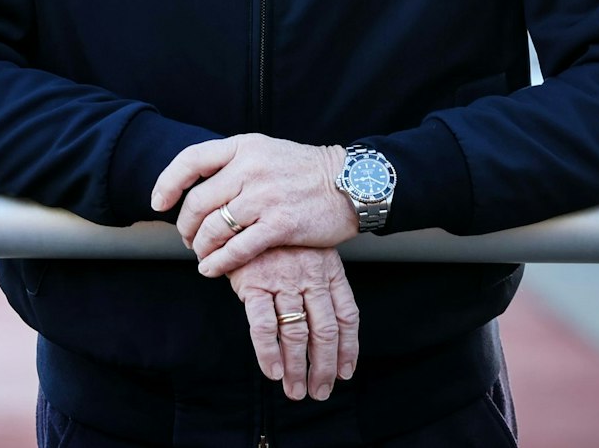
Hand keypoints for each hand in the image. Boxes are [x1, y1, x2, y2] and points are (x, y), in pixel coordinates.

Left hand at [151, 133, 357, 276]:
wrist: (350, 183)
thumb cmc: (306, 171)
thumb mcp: (267, 151)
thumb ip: (235, 164)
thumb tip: (198, 187)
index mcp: (245, 146)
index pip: (191, 160)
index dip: (168, 183)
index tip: (159, 203)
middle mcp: (251, 168)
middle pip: (198, 201)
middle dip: (185, 226)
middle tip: (188, 239)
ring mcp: (266, 196)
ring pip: (214, 227)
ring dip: (201, 247)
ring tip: (201, 255)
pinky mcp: (281, 225)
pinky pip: (237, 249)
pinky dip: (218, 262)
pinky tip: (212, 269)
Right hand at [229, 246, 359, 400]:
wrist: (250, 207)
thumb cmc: (283, 235)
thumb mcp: (312, 250)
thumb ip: (322, 281)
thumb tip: (332, 326)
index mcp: (330, 270)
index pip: (347, 316)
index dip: (348, 348)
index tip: (345, 372)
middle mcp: (310, 277)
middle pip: (324, 331)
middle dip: (323, 366)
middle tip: (319, 391)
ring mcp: (283, 280)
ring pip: (296, 333)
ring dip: (296, 368)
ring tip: (295, 391)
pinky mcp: (254, 282)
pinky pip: (263, 325)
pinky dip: (268, 352)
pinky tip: (272, 371)